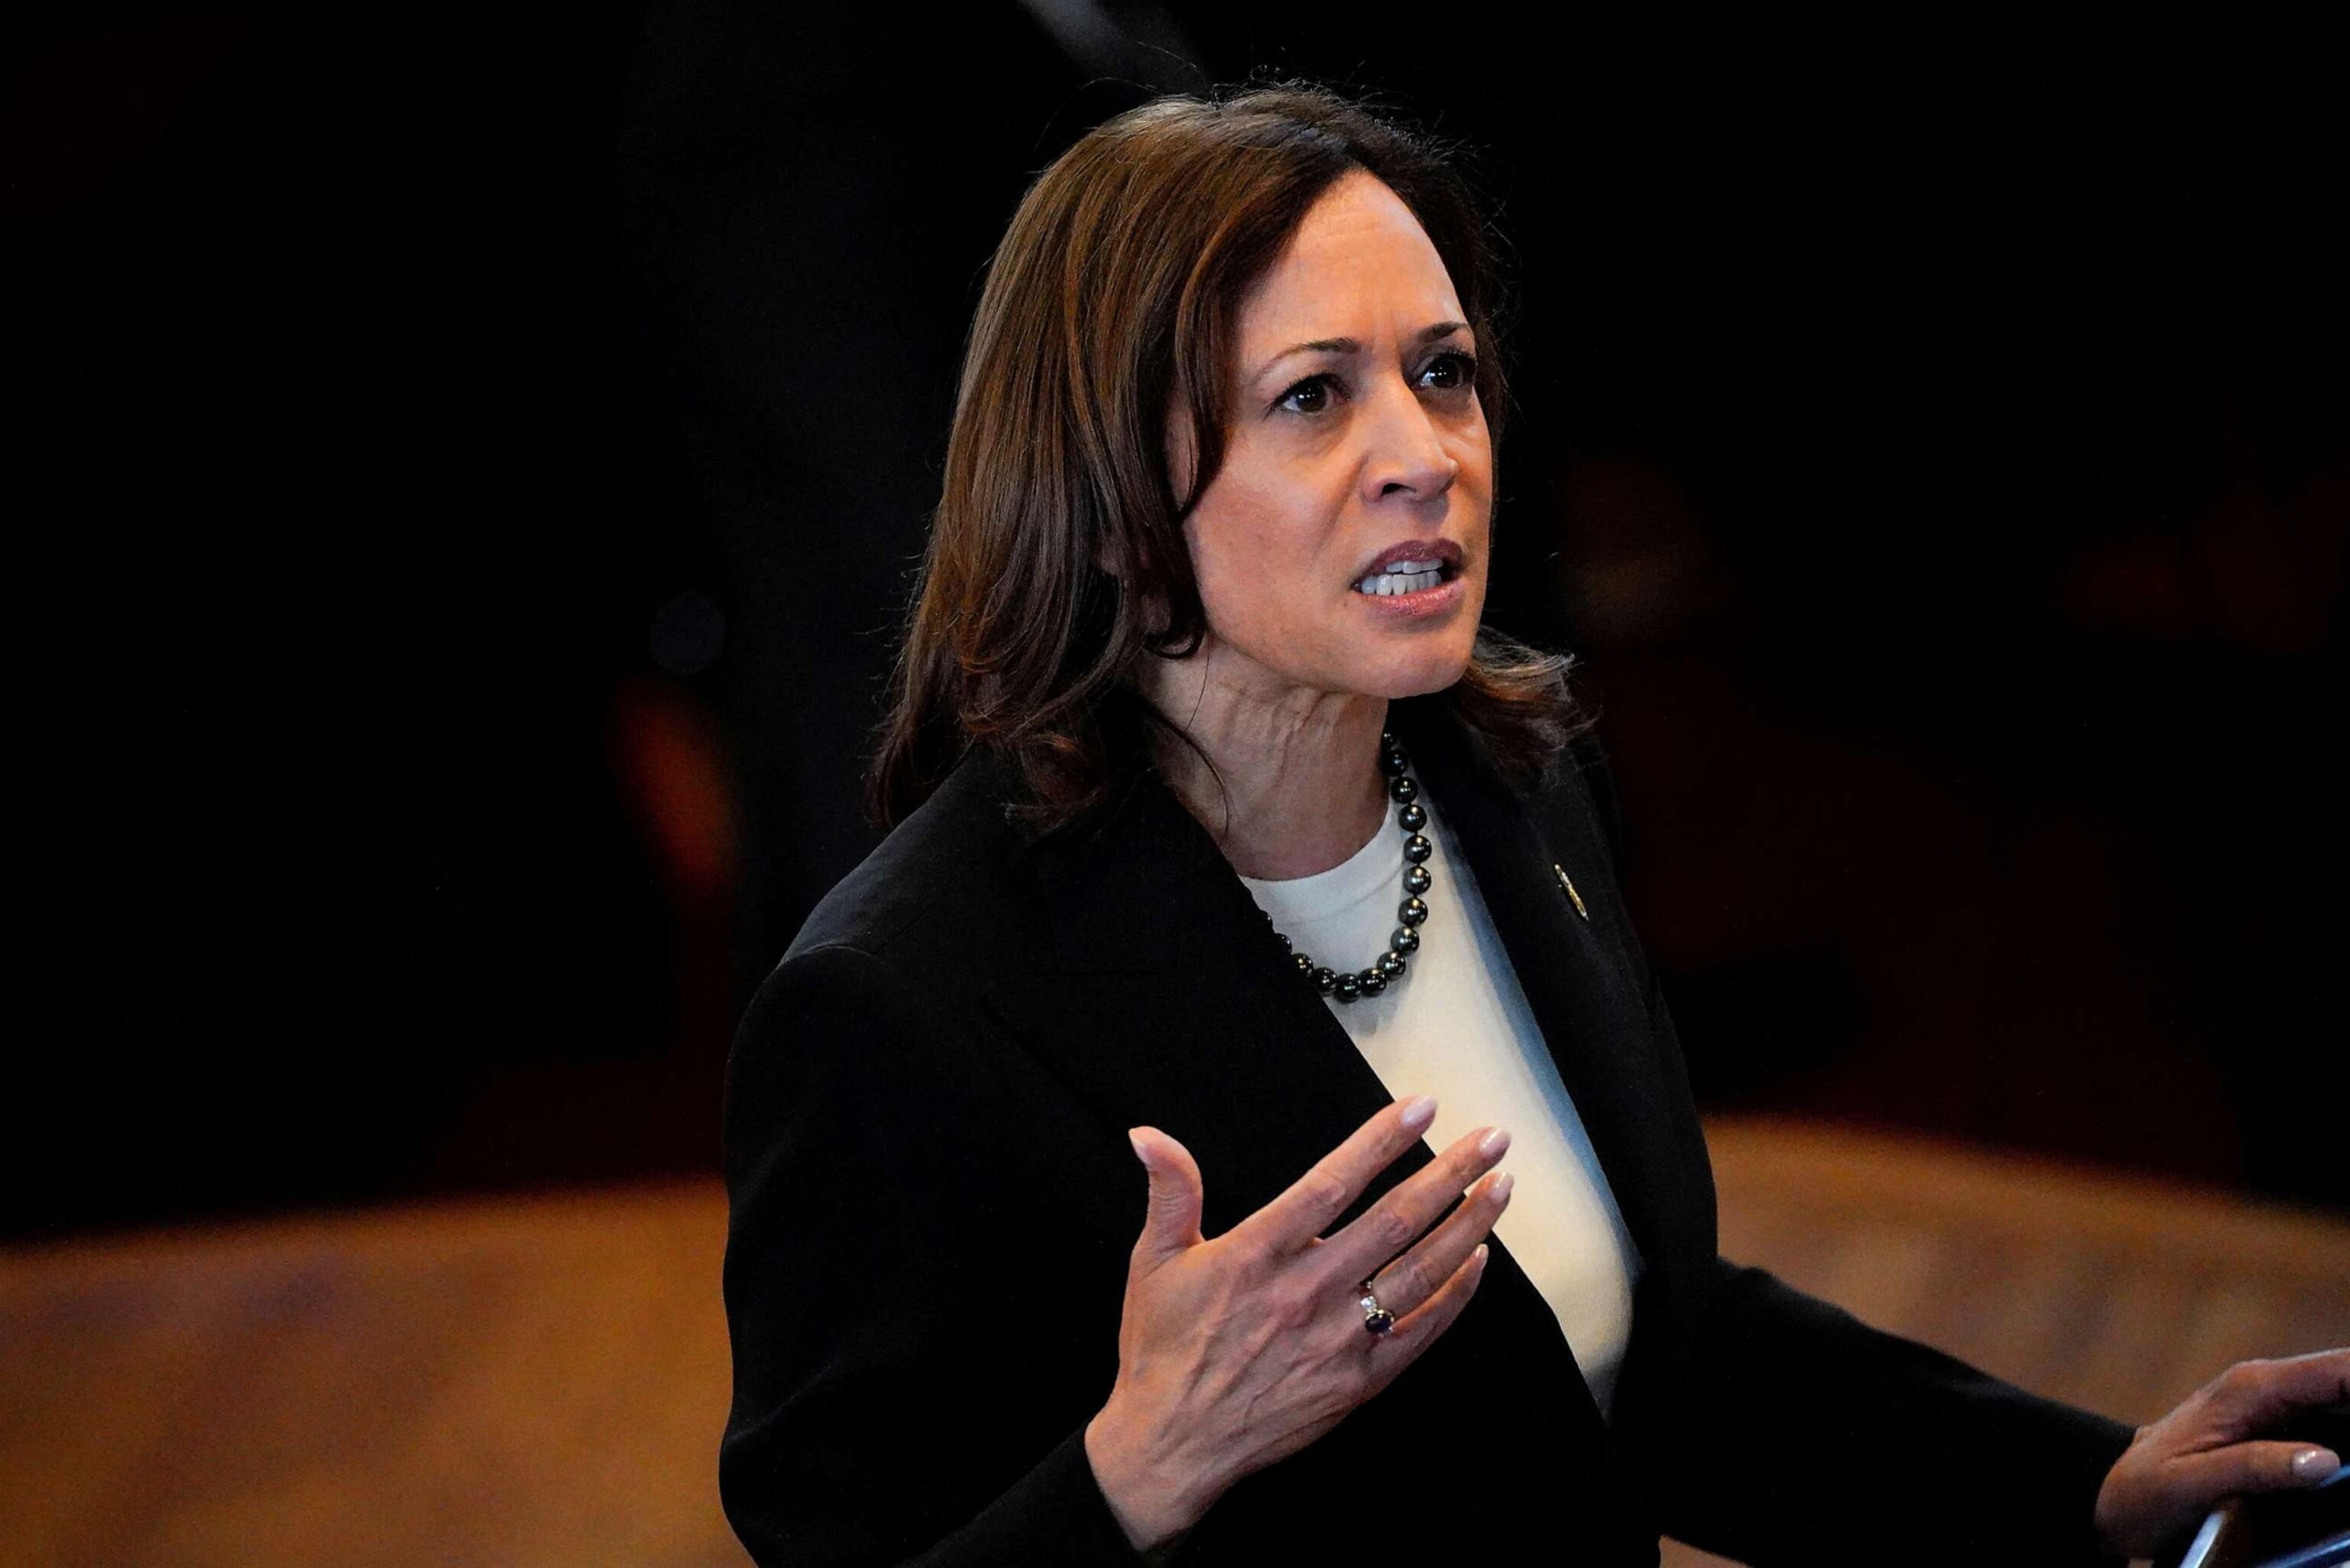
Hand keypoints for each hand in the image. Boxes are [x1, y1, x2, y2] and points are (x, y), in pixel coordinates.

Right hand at [1083, 1095, 1511, 1549]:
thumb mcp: (1154, 1261)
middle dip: (1451, 1173)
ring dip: (1467, 1226)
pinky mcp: (1358, 1381)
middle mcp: (1307, 1292)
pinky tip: (1477, 1260)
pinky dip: (1454, 1295)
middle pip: (1395, 1221)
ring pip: (1420, 1272)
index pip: (1333, 1183)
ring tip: (1500, 1187)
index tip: (1423, 1108)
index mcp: (1258, 1254)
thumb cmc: (1162, 1348)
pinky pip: (1420, 1331)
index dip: (1381, 1142)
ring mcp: (1338, 1339)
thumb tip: (1147, 1134)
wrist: (1173, 1445)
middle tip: (1492, 1140)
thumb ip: (1169, 1191)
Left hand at [2094, 1347, 2348, 1558]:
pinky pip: (2332, 1427)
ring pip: (2346, 1404)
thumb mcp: (2189, 1483)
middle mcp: (2268, 1389)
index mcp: (2251, 1389)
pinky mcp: (2278, 1433)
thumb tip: (2325, 1461)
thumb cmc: (2142, 1489)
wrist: (2110, 1494)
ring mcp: (2275, 1410)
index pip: (2338, 1371)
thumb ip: (2253, 1468)